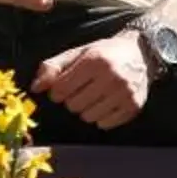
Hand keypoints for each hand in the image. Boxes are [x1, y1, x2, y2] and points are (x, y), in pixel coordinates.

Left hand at [35, 31, 153, 129]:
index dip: (57, 91)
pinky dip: (101, 117)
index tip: (64, 87)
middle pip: (73, 106)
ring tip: (95, 96)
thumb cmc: (104, 53)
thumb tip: (35, 88)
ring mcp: (125, 93)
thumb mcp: (77, 53)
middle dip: (72, 100)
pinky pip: (104, 124)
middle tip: (82, 90)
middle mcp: (112, 76)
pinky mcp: (133, 106)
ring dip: (86, 110)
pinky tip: (106, 103)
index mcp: (95, 60)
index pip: (61, 90)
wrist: (141, 53)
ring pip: (88, 117)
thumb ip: (53, 67)